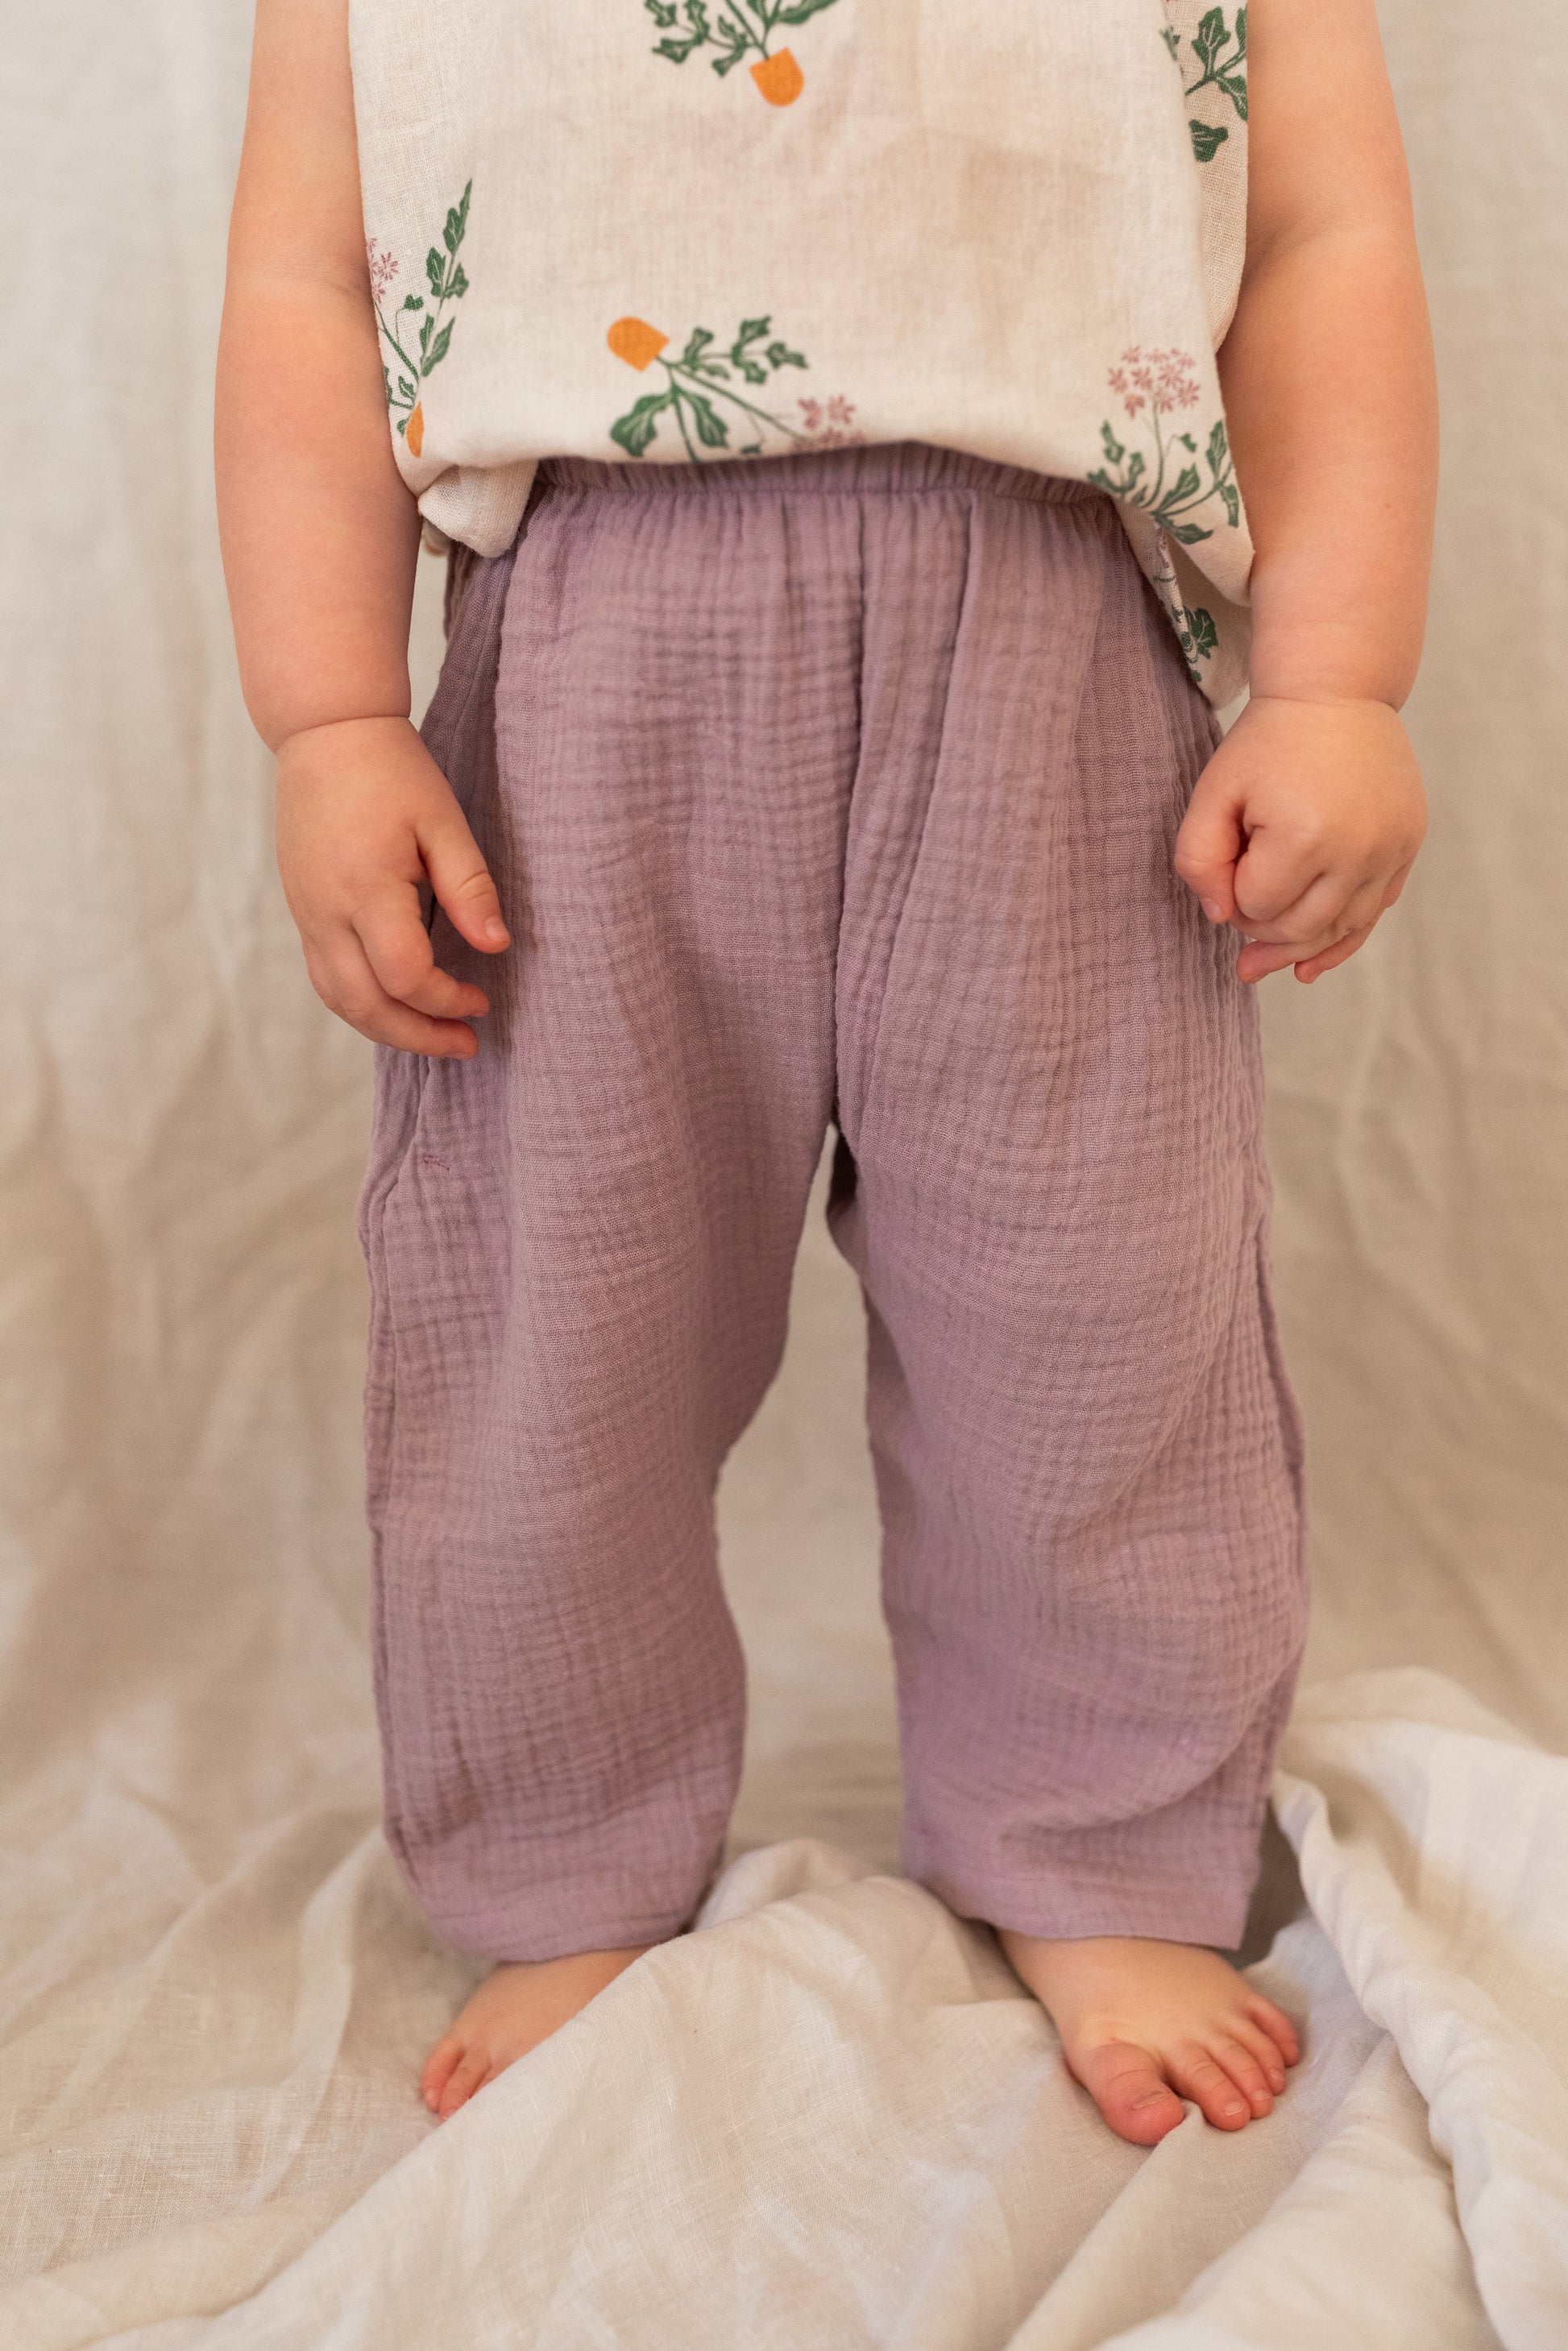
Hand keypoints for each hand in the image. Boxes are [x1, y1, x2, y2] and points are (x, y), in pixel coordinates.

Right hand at [275, 714, 507, 1056]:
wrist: (325, 734)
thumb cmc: (391, 771)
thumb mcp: (443, 821)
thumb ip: (469, 886)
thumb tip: (496, 947)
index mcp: (365, 888)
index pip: (404, 975)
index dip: (446, 999)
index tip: (482, 997)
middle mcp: (326, 911)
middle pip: (366, 1005)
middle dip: (418, 1036)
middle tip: (466, 1044)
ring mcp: (306, 915)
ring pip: (338, 1000)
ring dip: (387, 1030)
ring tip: (434, 1037)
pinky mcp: (302, 912)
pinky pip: (325, 978)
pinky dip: (361, 1005)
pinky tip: (398, 1005)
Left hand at [1173, 695, 1426, 983]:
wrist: (1337, 693)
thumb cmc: (1266, 744)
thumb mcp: (1213, 794)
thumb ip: (1198, 861)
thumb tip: (1220, 919)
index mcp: (1305, 836)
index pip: (1256, 908)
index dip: (1232, 896)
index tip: (1227, 864)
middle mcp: (1359, 850)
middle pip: (1300, 929)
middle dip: (1261, 927)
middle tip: (1238, 904)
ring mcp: (1392, 849)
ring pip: (1340, 930)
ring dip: (1298, 947)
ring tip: (1261, 962)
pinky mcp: (1408, 845)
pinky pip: (1373, 913)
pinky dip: (1341, 940)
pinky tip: (1309, 966)